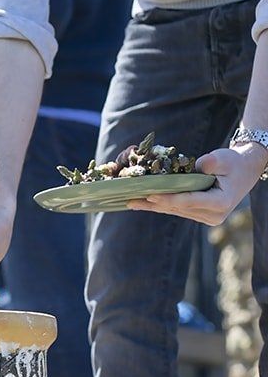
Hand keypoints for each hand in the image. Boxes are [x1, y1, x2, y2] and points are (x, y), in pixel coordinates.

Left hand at [127, 146, 266, 224]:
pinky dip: (161, 205)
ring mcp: (207, 218)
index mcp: (220, 203)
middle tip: (130, 200)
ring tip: (131, 203)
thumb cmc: (234, 163)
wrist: (246, 171)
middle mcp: (213, 215)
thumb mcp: (224, 158)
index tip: (148, 194)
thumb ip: (210, 163)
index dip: (167, 198)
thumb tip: (192, 169)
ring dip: (153, 206)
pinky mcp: (200, 215)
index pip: (189, 200)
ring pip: (175, 211)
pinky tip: (144, 203)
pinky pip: (178, 210)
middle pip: (178, 208)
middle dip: (153, 203)